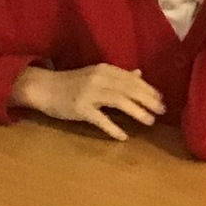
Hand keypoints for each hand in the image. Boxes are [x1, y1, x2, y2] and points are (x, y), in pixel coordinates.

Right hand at [10, 63, 164, 140]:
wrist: (43, 87)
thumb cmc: (70, 83)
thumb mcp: (95, 75)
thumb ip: (117, 75)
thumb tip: (139, 74)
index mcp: (104, 69)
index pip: (131, 79)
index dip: (148, 89)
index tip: (162, 99)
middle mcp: (98, 78)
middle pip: (128, 88)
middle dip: (148, 100)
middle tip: (162, 111)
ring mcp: (88, 93)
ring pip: (118, 101)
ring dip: (136, 111)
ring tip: (150, 121)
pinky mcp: (79, 108)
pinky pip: (100, 119)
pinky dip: (113, 128)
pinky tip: (123, 136)